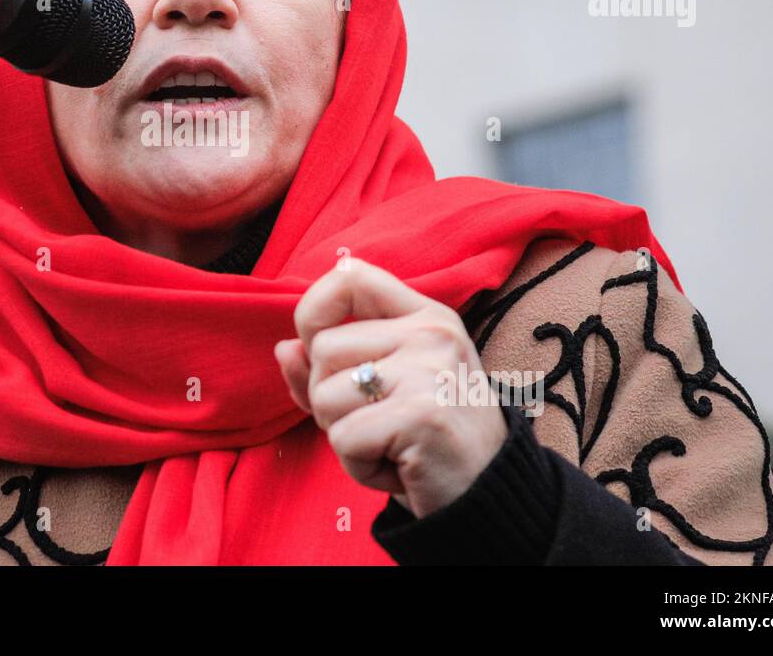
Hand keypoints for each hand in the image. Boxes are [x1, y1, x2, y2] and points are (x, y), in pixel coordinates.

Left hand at [274, 257, 507, 517]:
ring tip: (390, 445)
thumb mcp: (379, 393)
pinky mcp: (421, 414)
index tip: (316, 347)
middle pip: (322, 349)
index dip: (313, 310)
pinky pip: (344, 439)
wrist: (490, 496)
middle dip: (329, 400)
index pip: (350, 276)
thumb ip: (328, 369)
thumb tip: (283, 349)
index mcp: (425, 316)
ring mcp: (428, 370)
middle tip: (377, 424)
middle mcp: (431, 333)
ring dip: (344, 436)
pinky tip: (398, 467)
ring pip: (325, 395)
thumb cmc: (427, 441)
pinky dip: (360, 467)